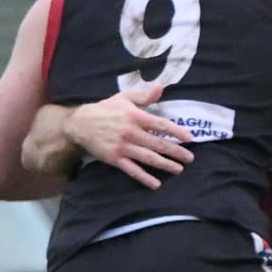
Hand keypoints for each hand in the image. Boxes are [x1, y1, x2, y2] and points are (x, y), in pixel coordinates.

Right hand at [62, 81, 193, 190]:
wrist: (81, 124)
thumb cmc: (106, 109)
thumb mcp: (125, 97)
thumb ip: (144, 95)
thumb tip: (161, 87)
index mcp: (136, 116)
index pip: (160, 124)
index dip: (176, 131)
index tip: (188, 138)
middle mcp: (131, 133)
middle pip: (157, 144)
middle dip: (175, 152)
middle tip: (190, 158)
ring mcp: (123, 147)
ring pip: (148, 158)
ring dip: (165, 165)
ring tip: (178, 169)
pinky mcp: (115, 159)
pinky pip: (132, 170)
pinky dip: (144, 178)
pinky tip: (156, 184)